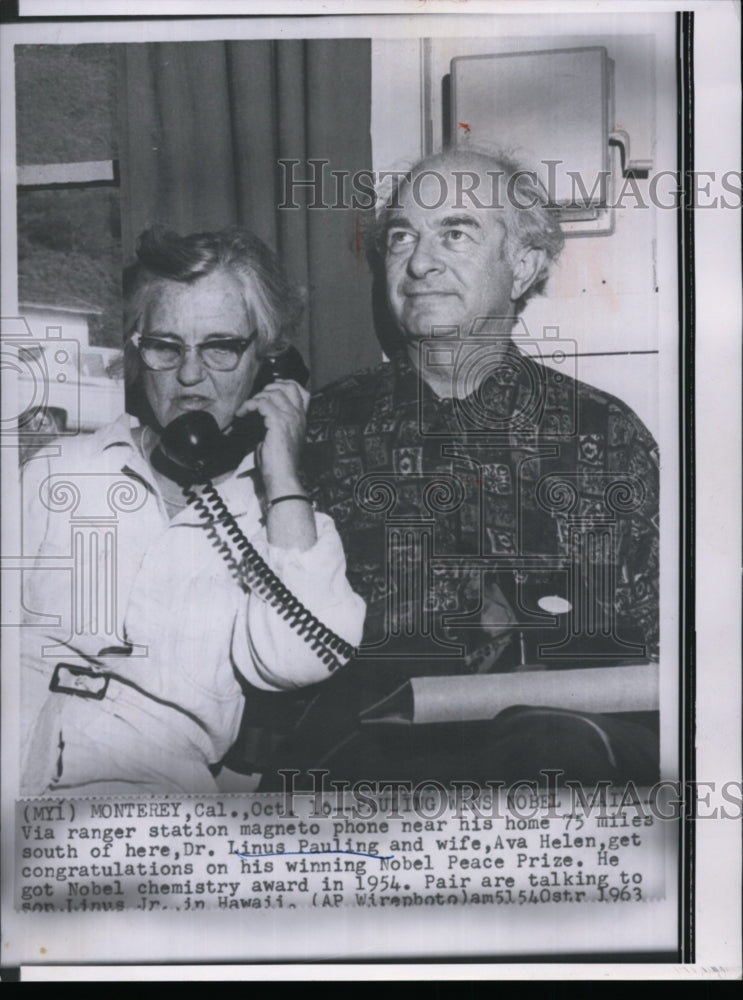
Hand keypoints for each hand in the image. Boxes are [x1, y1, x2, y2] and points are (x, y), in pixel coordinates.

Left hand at [236, 379, 308, 496]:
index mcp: (302, 419)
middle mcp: (299, 416)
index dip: (285, 384)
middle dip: (269, 387)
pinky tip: (241, 414)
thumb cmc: (278, 463)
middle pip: (289, 386)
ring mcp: (290, 418)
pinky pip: (262, 404)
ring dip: (256, 397)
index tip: (269, 390)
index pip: (302, 391)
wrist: (283, 477)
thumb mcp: (279, 438)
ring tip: (246, 408)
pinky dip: (248, 405)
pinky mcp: (278, 422)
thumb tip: (258, 413)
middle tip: (256, 399)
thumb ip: (274, 423)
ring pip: (273, 393)